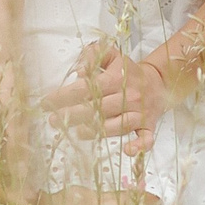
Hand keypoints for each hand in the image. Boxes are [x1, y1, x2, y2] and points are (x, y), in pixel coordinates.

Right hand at [0, 74, 34, 204]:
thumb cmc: (8, 88)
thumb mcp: (19, 120)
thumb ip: (17, 151)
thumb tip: (23, 181)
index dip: (7, 199)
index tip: (29, 203)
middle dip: (6, 196)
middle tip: (32, 197)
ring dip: (3, 186)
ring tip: (28, 187)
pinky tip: (18, 171)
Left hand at [44, 41, 178, 155]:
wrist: (157, 81)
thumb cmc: (126, 70)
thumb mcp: (110, 55)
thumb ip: (91, 56)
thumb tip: (78, 71)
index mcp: (117, 78)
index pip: (87, 88)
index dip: (65, 96)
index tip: (46, 102)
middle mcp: (129, 96)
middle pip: (99, 108)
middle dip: (73, 115)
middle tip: (53, 121)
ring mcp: (140, 113)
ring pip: (117, 125)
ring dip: (96, 131)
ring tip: (76, 133)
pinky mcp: (148, 126)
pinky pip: (146, 138)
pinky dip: (139, 146)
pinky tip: (126, 150)